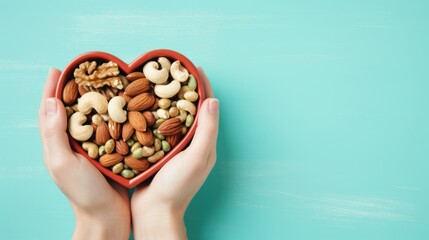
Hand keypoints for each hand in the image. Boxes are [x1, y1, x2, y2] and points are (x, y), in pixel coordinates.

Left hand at [38, 68, 129, 239]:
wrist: (108, 216)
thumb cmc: (84, 193)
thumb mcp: (64, 163)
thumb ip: (55, 133)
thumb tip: (50, 101)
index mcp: (57, 144)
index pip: (49, 111)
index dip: (51, 89)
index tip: (58, 69)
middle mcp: (73, 144)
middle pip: (71, 110)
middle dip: (75, 90)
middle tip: (84, 71)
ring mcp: (91, 149)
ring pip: (92, 118)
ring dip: (96, 100)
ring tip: (105, 83)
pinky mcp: (109, 152)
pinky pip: (110, 129)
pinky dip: (113, 116)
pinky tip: (123, 107)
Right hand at [131, 67, 219, 239]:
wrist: (154, 212)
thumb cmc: (177, 187)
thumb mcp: (196, 158)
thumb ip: (206, 131)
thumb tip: (212, 100)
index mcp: (204, 142)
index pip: (206, 107)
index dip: (201, 85)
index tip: (193, 66)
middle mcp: (191, 142)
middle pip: (189, 108)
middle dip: (183, 88)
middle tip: (172, 70)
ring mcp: (174, 147)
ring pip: (172, 115)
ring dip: (167, 98)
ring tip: (156, 81)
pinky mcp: (158, 150)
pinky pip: (158, 126)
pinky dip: (153, 113)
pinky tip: (141, 104)